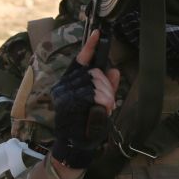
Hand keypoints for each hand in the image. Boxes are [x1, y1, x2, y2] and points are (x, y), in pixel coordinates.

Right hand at [50, 30, 120, 172]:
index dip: (89, 47)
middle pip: (93, 71)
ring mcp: (64, 94)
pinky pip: (91, 93)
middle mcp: (63, 85)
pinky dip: (102, 100)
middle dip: (106, 84)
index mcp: (69, 82)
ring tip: (106, 106)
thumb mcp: (101, 102)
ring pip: (94, 81)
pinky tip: (103, 108)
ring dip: (106, 94)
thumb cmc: (88, 125)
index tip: (98, 32)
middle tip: (109, 100)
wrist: (76, 146)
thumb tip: (115, 69)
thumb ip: (108, 86)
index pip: (80, 60)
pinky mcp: (67, 102)